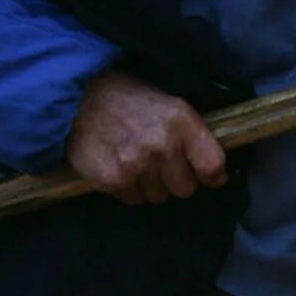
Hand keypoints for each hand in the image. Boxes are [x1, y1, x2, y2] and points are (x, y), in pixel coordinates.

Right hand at [67, 70, 228, 204]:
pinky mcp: (112, 179)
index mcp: (182, 122)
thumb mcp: (170, 104)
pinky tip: (118, 166)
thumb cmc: (130, 100)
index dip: (213, 176)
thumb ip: (192, 135)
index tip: (208, 177)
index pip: (212, 165)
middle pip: (184, 189)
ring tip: (135, 161)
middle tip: (159, 163)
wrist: (80, 97)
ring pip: (157, 197)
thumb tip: (214, 171)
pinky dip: (126, 188)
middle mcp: (162, 144)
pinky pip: (132, 199)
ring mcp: (136, 164)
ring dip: (149, 185)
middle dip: (175, 180)